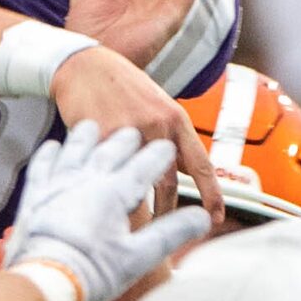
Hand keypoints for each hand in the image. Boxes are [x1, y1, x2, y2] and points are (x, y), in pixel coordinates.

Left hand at [5, 122, 210, 300]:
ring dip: (90, 136)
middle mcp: (89, 178)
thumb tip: (202, 220)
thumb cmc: (90, 272)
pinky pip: (44, 163)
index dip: (161, 157)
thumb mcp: (138, 257)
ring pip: (78, 147)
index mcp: (116, 190)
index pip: (148, 164)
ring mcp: (60, 182)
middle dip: (130, 142)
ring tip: (95, 129)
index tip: (170, 153)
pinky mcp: (36, 193)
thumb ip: (171, 233)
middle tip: (137, 138)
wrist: (42, 279)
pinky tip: (52, 147)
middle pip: (115, 148)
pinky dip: (51, 152)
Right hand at [50, 46, 219, 217]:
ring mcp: (130, 133)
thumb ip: (171, 138)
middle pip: (170, 184)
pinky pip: (109, 175)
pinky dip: (109, 193)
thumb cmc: (123, 88)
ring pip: (139, 185)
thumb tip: (186, 173)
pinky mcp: (102, 138)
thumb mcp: (157, 106)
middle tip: (167, 234)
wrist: (85, 66)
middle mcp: (158, 126)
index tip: (215, 219)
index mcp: (176, 119)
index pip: (202, 165)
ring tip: (136, 229)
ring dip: (139, 211)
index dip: (211, 195)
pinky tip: (104, 204)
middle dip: (169, 215)